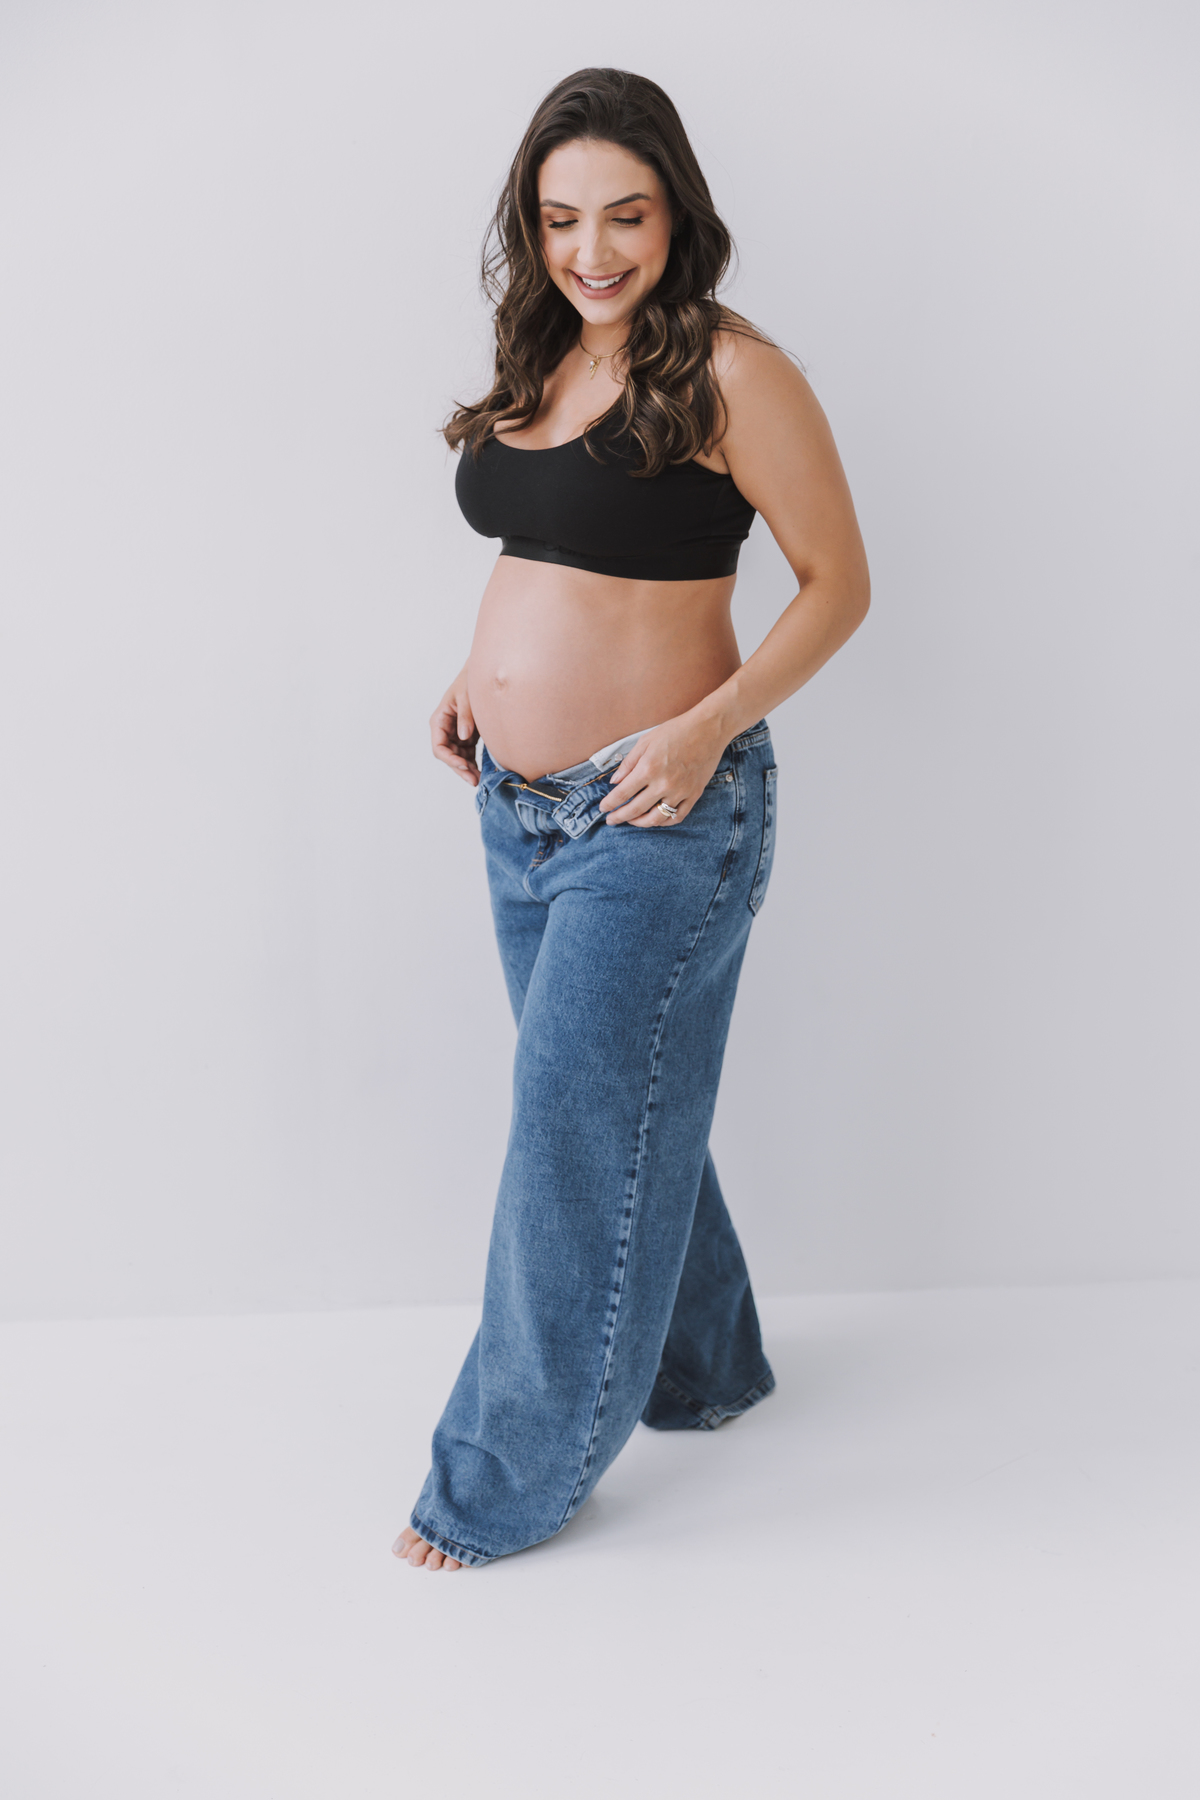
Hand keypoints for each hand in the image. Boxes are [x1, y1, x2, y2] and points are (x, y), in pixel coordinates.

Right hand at [430, 666, 479, 786]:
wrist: (481, 675)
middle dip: (460, 768)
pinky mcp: (466, 736)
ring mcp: (455, 734)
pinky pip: (467, 754)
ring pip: (458, 757)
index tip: (463, 765)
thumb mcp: (467, 697)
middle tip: (473, 780)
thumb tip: (463, 736)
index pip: (439, 747)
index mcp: (439, 720)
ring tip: (479, 780)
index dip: (449, 759)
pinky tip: (481, 772)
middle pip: (448, 756)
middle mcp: (445, 730)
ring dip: (467, 769)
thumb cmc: (469, 682)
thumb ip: (465, 716)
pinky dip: (473, 763)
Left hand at [598, 712, 728, 826]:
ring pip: (656, 818)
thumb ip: (628, 763)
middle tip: (611, 820)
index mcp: (648, 768)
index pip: (622, 793)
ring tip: (631, 820)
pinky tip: (655, 818)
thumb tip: (614, 782)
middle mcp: (663, 784)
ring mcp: (680, 792)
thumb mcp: (645, 741)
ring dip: (640, 823)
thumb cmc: (676, 731)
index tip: (603, 808)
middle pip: (636, 809)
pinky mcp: (694, 795)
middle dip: (620, 817)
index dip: (609, 804)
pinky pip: (677, 817)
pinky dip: (664, 822)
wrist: (708, 729)